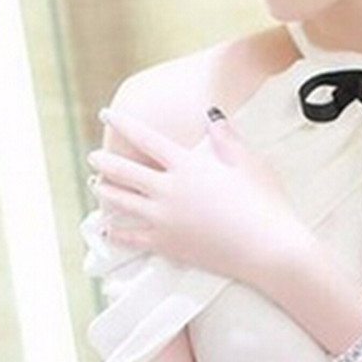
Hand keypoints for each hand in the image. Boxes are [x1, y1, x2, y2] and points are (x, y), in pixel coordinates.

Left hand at [88, 108, 315, 287]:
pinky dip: (117, 232)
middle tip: (93, 157)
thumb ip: (227, 138)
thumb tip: (212, 115)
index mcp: (188, 166)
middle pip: (125, 172)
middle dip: (105, 162)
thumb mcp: (249, 162)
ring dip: (105, 193)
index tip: (106, 114)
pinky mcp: (168, 245)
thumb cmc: (264, 203)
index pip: (146, 140)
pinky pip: (133, 238)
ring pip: (122, 203)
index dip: (123, 124)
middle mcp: (169, 191)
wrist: (267, 248)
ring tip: (97, 186)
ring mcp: (165, 220)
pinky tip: (108, 228)